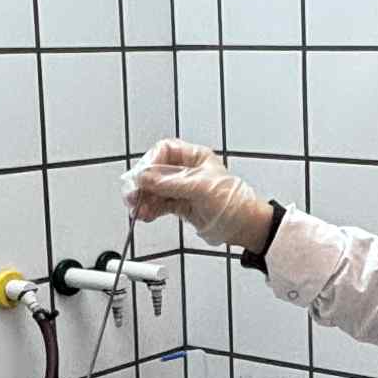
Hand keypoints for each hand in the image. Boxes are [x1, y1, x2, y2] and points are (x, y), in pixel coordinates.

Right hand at [122, 140, 273, 251]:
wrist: (244, 227)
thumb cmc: (233, 203)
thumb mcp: (201, 188)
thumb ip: (170, 183)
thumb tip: (145, 178)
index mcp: (195, 157)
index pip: (164, 150)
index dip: (150, 161)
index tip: (142, 176)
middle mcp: (187, 170)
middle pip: (155, 171)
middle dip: (142, 184)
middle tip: (133, 196)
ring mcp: (182, 188)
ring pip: (154, 189)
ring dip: (144, 199)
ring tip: (138, 210)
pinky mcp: (180, 205)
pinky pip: (159, 204)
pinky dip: (150, 209)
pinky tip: (145, 215)